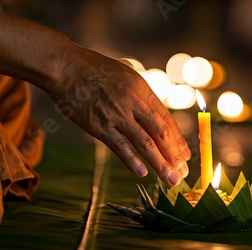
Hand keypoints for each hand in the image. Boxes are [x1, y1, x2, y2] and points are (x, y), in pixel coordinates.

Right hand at [48, 47, 190, 185]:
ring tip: (170, 179)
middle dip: (174, 156)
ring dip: (160, 163)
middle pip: (160, 133)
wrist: (65, 68)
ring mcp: (116, 116)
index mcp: (142, 90)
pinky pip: (119, 147)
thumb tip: (151, 104)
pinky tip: (143, 173)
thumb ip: (139, 90)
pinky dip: (132, 161)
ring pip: (144, 143)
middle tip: (182, 174)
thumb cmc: (94, 68)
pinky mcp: (99, 126)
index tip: (186, 156)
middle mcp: (133, 103)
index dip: (178, 140)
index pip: (166, 120)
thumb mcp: (125, 71)